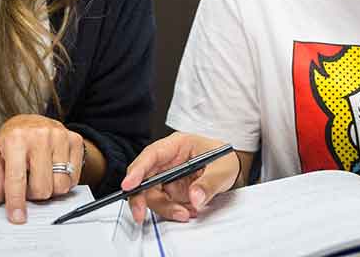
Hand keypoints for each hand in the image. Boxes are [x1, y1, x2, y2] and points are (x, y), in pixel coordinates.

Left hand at [0, 114, 84, 223]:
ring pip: (61, 185)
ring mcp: (60, 136)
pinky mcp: (75, 140)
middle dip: (34, 195)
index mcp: (16, 139)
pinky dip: (64, 181)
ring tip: (41, 177)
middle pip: (42, 188)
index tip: (17, 217)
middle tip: (28, 185)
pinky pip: (74, 178)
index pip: (16, 178)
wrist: (32, 121)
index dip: (16, 202)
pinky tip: (54, 170)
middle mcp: (40, 135)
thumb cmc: (13, 140)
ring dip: (50, 189)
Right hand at [121, 132, 239, 222]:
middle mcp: (167, 160)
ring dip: (165, 208)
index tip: (128, 185)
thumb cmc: (224, 160)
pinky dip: (173, 211)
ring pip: (152, 194)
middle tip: (140, 215)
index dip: (137, 169)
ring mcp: (167, 176)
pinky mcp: (170, 191)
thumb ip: (209, 183)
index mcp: (177, 145)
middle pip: (144, 177)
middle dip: (140, 197)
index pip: (152, 155)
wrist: (231, 170)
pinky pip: (163, 204)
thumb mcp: (222, 169)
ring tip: (186, 213)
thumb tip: (194, 198)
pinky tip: (189, 211)